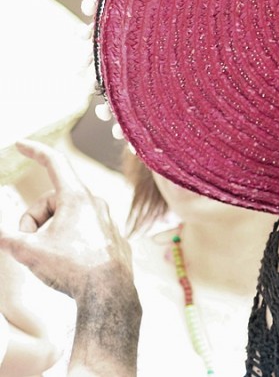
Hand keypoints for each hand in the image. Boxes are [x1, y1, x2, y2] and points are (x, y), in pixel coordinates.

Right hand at [0, 140, 131, 297]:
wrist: (108, 294)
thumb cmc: (71, 268)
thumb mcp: (27, 250)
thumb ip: (5, 237)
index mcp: (77, 197)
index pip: (55, 162)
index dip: (35, 151)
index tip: (21, 143)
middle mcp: (95, 203)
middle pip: (50, 202)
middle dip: (32, 221)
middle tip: (29, 245)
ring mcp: (105, 219)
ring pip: (64, 219)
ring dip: (49, 234)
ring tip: (50, 258)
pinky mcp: (110, 236)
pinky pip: (80, 233)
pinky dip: (66, 244)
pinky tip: (70, 265)